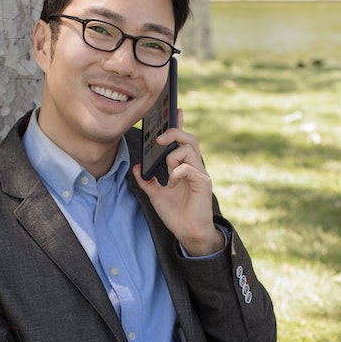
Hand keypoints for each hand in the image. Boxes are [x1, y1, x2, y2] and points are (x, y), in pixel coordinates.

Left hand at [133, 109, 223, 255]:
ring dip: (173, 158)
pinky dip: (178, 172)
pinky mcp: (203, 183)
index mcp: (183, 166)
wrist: (188, 232)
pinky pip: (189, 168)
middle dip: (173, 133)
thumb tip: (137, 166)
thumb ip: (146, 180)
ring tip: (169, 175)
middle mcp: (193, 166)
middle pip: (188, 138)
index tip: (175, 109)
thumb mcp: (155, 194)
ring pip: (188, 149)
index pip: (182, 140)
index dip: (179, 123)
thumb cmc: (175, 212)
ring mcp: (200, 173)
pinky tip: (174, 183)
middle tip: (159, 140)